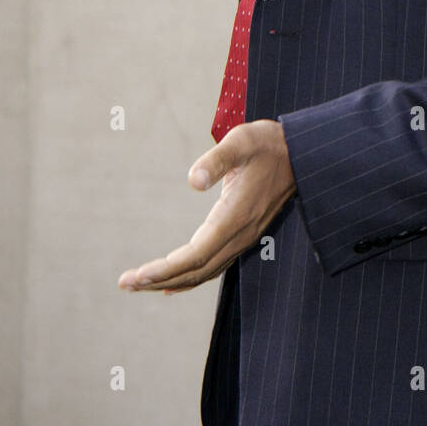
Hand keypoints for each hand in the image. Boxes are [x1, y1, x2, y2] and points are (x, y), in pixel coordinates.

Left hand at [118, 120, 295, 293]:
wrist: (301, 153)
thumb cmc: (268, 143)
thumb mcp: (241, 141)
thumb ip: (217, 159)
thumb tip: (194, 181)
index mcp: (236, 215)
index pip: (195, 255)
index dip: (164, 269)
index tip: (136, 276)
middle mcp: (240, 234)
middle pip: (196, 270)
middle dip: (159, 280)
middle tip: (125, 284)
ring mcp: (244, 237)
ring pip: (205, 272)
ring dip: (172, 280)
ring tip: (140, 284)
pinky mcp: (244, 235)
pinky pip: (215, 265)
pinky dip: (191, 277)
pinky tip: (173, 282)